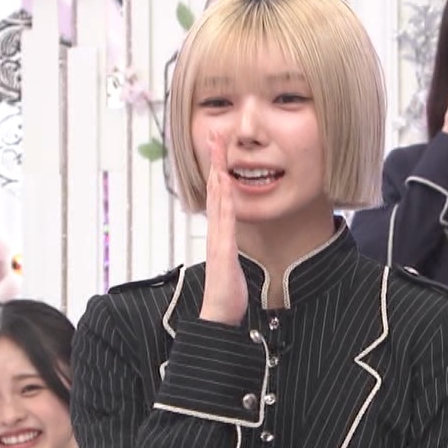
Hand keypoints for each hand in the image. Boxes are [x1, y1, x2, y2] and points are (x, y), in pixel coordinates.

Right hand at [200, 131, 247, 324]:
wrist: (218, 313)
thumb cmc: (227, 292)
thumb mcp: (232, 262)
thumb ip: (232, 247)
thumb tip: (234, 238)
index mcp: (220, 232)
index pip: (219, 194)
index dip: (219, 169)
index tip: (220, 148)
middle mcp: (216, 230)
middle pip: (214, 188)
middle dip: (214, 160)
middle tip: (214, 134)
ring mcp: (218, 237)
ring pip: (217, 198)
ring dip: (217, 172)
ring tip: (217, 148)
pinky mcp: (223, 248)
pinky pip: (224, 220)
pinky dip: (224, 200)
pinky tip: (225, 185)